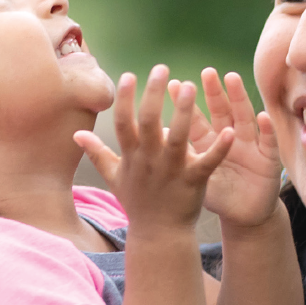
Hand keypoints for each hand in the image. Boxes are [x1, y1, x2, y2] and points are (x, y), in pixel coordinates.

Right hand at [74, 65, 234, 235]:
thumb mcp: (114, 179)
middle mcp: (149, 161)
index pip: (124, 123)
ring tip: (190, 85)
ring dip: (182, 111)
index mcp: (132, 157)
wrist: (159, 236)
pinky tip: (229, 131)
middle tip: (162, 67)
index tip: (129, 74)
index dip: (126, 99)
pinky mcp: (193, 182)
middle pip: (148, 123)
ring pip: (176, 137)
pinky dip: (218, 148)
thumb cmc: (138, 204)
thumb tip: (76, 134)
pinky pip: (207, 162)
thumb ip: (97, 153)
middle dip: (153, 94)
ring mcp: (171, 171)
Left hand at [186, 68, 283, 229]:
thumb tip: (155, 141)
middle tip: (206, 73)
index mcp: (210, 143)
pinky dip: (266, 130)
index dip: (185, 104)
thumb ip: (181, 159)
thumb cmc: (219, 197)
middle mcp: (230, 139)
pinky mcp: (268, 161)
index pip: (196, 120)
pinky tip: (262, 116)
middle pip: (222, 111)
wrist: (245, 216)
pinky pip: (267, 143)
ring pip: (245, 118)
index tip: (171, 84)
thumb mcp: (197, 177)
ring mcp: (250, 147)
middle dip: (214, 92)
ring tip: (232, 78)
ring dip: (239, 99)